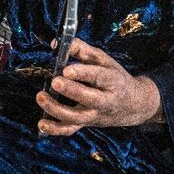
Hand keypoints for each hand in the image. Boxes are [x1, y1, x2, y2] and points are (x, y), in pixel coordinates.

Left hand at [35, 38, 163, 135]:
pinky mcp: (86, 124)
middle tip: (55, 82)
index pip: (99, 77)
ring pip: (77, 117)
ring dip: (57, 110)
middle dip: (71, 91)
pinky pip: (70, 130)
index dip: (83, 73)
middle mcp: (105, 101)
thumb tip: (57, 43)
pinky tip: (41, 124)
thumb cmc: (115, 78)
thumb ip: (82, 50)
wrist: (132, 105)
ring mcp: (95, 115)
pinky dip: (55, 129)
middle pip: (89, 99)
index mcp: (112, 81)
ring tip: (41, 96)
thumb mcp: (104, 60)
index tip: (66, 69)